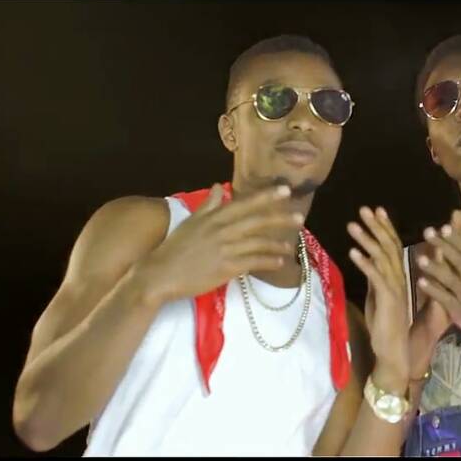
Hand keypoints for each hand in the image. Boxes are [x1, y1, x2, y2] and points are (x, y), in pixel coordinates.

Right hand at [136, 184, 304, 305]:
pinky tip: (279, 262)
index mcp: (213, 217)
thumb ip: (207, 205)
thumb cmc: (174, 248)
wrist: (160, 274)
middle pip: (256, 221)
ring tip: (290, 246)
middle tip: (300, 216)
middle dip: (280, 217)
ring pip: (258, 243)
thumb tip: (217, 187)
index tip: (285, 191)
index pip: (244, 203)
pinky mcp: (226, 267)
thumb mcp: (190, 222)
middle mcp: (221, 230)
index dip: (266, 197)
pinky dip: (268, 261)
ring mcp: (224, 249)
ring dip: (277, 244)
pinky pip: (253, 262)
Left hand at [347, 206, 408, 391]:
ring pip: (382, 257)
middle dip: (376, 226)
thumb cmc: (385, 325)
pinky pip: (376, 277)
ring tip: (352, 225)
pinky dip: (365, 263)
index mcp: (398, 276)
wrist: (394, 350)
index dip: (385, 227)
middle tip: (364, 209)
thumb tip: (366, 258)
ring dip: (367, 240)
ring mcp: (395, 288)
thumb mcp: (378, 295)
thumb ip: (375, 277)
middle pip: (389, 245)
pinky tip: (353, 252)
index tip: (376, 210)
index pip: (393, 245)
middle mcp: (400, 278)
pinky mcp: (388, 299)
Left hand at [417, 220, 460, 349]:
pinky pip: (444, 298)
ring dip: (434, 268)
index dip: (456, 238)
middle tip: (427, 232)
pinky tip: (420, 282)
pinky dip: (433, 290)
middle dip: (442, 245)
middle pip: (456, 259)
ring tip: (419, 258)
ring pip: (448, 278)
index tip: (444, 226)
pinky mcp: (458, 310)